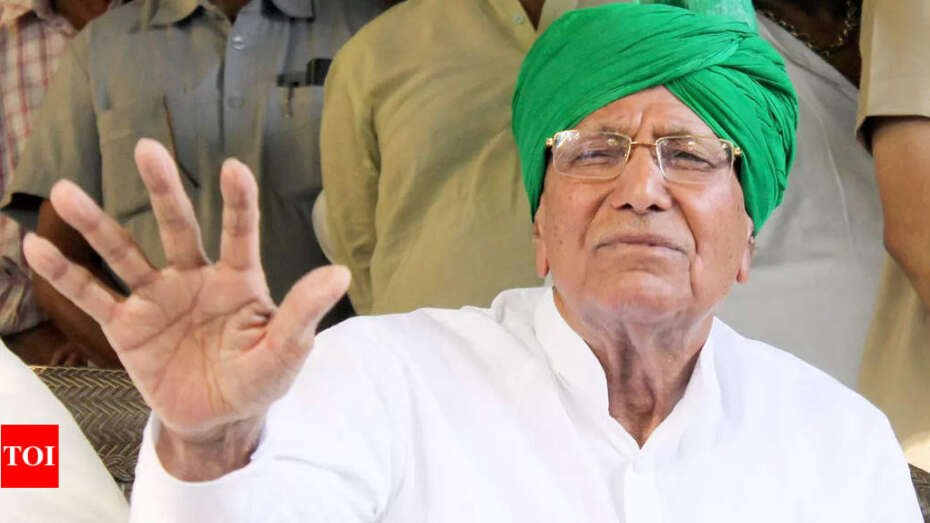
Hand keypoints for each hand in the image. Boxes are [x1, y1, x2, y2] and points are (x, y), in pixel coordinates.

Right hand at [23, 139, 349, 477]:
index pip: (240, 233)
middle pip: (177, 226)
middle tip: (147, 148)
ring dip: (95, 224)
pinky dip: (66, 275)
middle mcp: (196, 278)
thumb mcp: (285, 352)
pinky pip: (94, 296)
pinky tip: (36, 247)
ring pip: (125, 253)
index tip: (233, 166)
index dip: (238, 202)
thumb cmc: (259, 380)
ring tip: (64, 192)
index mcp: (239, 280)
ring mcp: (158, 299)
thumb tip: (340, 272)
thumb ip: (303, 313)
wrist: (218, 419)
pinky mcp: (128, 327)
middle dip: (163, 189)